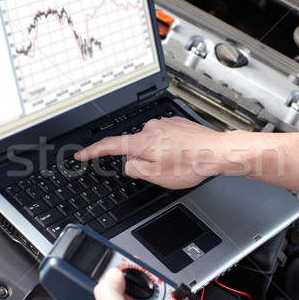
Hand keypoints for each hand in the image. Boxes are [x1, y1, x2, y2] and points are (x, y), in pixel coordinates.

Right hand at [74, 117, 227, 188]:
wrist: (217, 152)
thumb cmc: (191, 164)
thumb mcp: (157, 177)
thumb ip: (135, 169)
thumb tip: (128, 164)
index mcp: (143, 142)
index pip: (110, 145)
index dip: (93, 151)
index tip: (81, 154)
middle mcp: (151, 128)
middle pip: (135, 148)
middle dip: (144, 160)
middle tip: (164, 170)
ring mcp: (164, 123)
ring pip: (151, 144)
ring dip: (159, 153)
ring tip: (178, 162)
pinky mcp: (175, 123)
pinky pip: (164, 137)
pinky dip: (169, 147)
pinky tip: (182, 154)